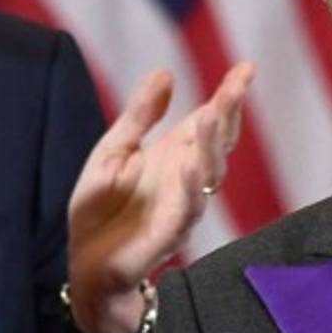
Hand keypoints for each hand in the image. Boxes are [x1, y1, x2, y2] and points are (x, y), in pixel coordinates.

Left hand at [67, 62, 253, 332]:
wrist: (85, 265)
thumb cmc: (101, 208)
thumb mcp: (114, 149)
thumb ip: (141, 115)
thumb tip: (165, 72)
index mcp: (173, 154)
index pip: (208, 119)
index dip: (228, 95)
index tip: (246, 67)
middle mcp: (185, 177)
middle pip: (217, 141)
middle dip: (228, 113)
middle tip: (236, 85)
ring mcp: (181, 205)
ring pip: (208, 173)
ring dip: (210, 145)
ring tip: (211, 115)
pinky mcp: (168, 233)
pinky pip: (186, 210)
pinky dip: (191, 188)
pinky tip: (190, 166)